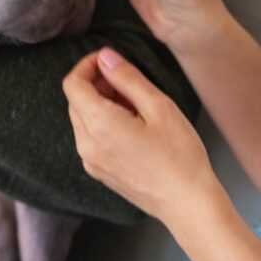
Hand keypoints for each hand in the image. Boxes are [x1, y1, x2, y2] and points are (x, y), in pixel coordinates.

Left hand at [62, 47, 216, 221]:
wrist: (187, 204)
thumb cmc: (180, 155)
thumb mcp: (159, 106)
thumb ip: (127, 78)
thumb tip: (105, 56)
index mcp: (99, 125)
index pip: (73, 84)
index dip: (86, 65)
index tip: (108, 60)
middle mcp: (86, 144)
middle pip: (76, 100)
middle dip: (96, 84)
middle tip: (128, 82)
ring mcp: (90, 161)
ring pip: (82, 118)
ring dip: (100, 103)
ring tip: (135, 105)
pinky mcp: (98, 172)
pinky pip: (90, 137)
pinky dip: (103, 123)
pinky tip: (133, 125)